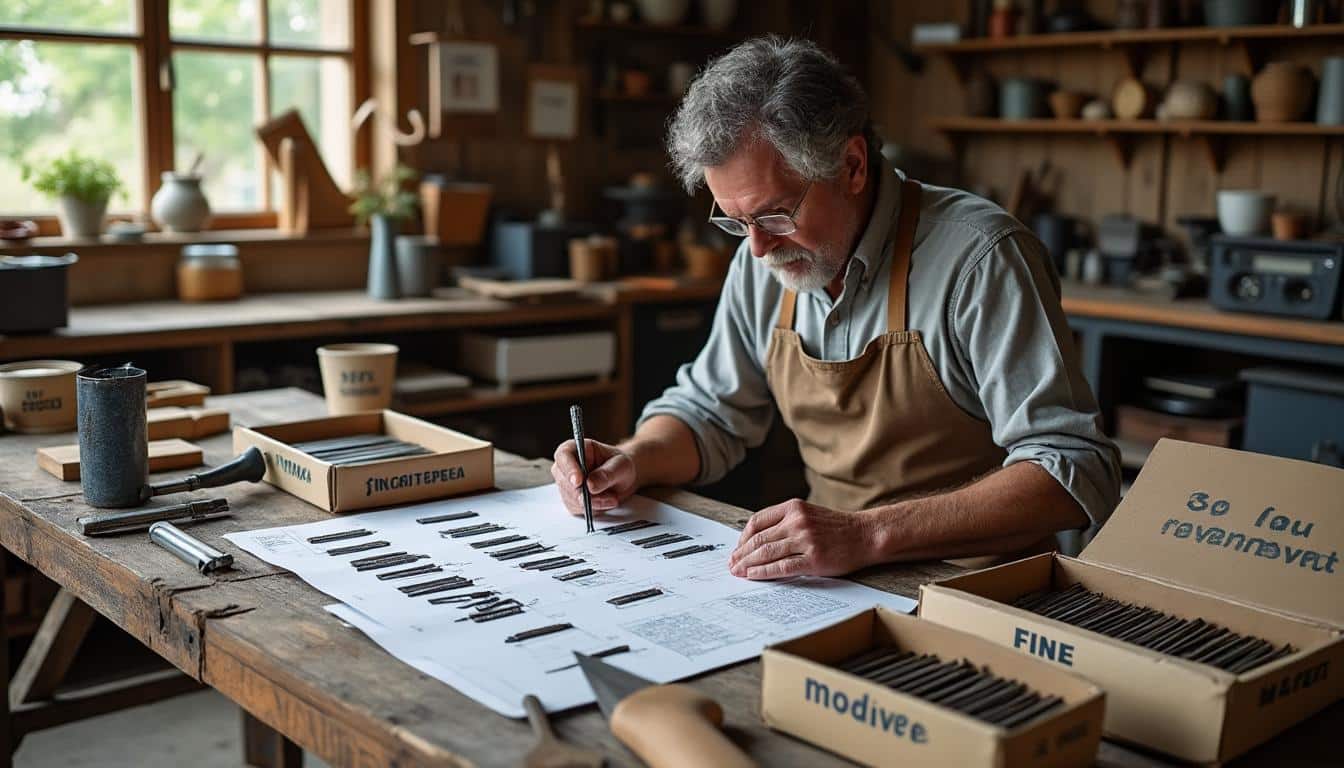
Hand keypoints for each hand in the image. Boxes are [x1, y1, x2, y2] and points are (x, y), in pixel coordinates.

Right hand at [551, 438, 637, 516]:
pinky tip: (605, 501)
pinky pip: (576, 508)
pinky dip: (592, 509)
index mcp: (576, 448)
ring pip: (571, 497)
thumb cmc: (620, 465)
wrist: (623, 479)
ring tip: (612, 497)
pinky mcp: (570, 499)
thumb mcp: (621, 465)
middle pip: (564, 480)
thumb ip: (607, 474)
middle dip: (585, 492)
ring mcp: (566, 483)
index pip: (563, 455)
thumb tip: (590, 485)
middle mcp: (567, 466)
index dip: (569, 469)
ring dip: (593, 502)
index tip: (579, 481)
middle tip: (608, 496)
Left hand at [728, 499, 882, 578]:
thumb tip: (758, 540)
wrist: (866, 535)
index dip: (742, 537)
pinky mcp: (813, 559)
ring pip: (766, 553)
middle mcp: (797, 522)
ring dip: (747, 564)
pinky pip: (782, 567)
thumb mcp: (809, 514)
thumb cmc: (837, 528)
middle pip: (758, 539)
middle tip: (731, 564)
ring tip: (737, 572)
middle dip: (741, 554)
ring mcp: (805, 540)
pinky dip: (764, 572)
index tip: (737, 549)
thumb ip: (786, 522)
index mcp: (793, 507)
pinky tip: (754, 576)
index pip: (757, 521)